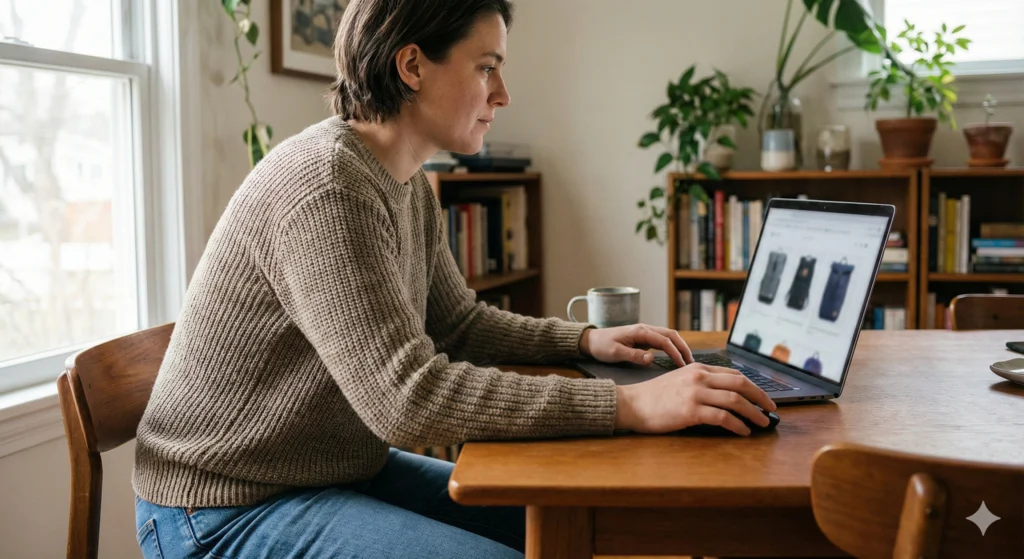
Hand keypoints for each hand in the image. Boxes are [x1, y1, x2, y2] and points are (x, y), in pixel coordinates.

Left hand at [579, 324, 692, 366]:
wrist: (592, 340)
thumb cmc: (602, 346)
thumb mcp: (615, 353)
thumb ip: (633, 355)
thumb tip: (651, 358)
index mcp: (640, 331)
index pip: (664, 341)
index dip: (675, 353)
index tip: (682, 365)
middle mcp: (645, 329)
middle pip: (671, 335)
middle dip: (683, 347)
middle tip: (691, 362)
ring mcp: (645, 332)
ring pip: (668, 336)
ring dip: (679, 346)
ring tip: (687, 360)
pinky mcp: (643, 338)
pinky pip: (662, 340)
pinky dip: (672, 347)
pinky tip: (676, 356)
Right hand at [614, 363, 776, 435]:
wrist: (632, 404)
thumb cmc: (653, 396)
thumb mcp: (679, 380)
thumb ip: (700, 382)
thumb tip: (725, 395)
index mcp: (697, 368)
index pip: (733, 373)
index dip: (753, 386)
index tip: (762, 397)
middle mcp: (699, 378)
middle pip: (740, 383)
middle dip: (760, 397)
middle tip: (771, 409)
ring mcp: (695, 394)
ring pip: (735, 400)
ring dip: (754, 413)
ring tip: (762, 423)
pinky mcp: (691, 411)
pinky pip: (723, 418)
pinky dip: (737, 425)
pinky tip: (743, 431)